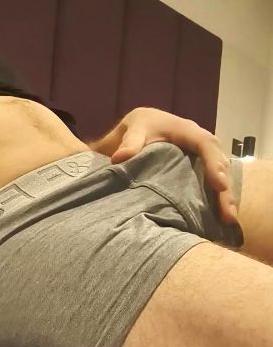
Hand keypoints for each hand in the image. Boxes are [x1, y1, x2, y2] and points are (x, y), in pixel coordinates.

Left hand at [111, 108, 237, 223]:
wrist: (140, 130)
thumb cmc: (139, 127)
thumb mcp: (133, 129)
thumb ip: (129, 142)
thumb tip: (119, 158)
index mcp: (187, 130)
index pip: (206, 144)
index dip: (214, 164)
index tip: (219, 185)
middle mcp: (201, 143)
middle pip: (220, 163)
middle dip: (225, 188)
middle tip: (227, 212)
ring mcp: (203, 158)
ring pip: (222, 175)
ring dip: (225, 197)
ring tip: (228, 220)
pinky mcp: (201, 170)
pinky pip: (214, 183)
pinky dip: (217, 199)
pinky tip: (220, 219)